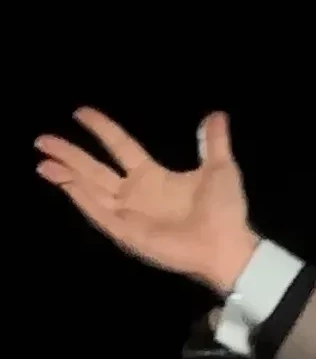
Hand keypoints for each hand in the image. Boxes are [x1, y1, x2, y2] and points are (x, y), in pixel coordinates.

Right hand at [34, 107, 258, 292]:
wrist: (230, 245)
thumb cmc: (225, 211)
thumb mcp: (220, 169)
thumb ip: (214, 142)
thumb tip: (217, 115)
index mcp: (153, 176)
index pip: (119, 146)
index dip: (101, 129)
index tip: (80, 112)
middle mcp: (136, 194)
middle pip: (94, 168)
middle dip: (69, 154)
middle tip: (42, 139)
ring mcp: (130, 215)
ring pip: (90, 189)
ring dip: (66, 175)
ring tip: (42, 160)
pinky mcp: (128, 234)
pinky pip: (100, 214)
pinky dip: (82, 198)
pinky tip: (66, 183)